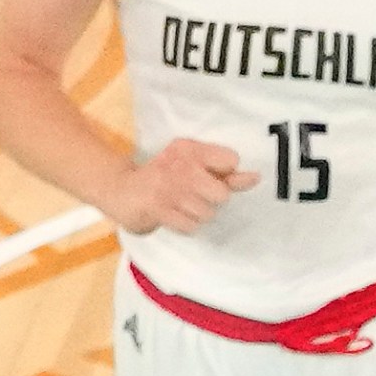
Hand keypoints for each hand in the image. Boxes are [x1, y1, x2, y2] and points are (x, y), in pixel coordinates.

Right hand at [116, 134, 247, 238]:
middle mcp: (181, 164)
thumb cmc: (164, 178)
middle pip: (223, 194)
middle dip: (211, 201)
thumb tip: (255, 178)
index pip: (230, 160)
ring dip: (196, 215)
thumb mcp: (193, 166)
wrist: (120, 189)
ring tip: (180, 206)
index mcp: (190, 149)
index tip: (210, 177)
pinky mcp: (157, 208)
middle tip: (194, 196)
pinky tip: (173, 216)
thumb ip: (225, 174)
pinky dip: (185, 225)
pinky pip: (190, 226)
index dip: (226, 176)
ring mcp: (168, 188)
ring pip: (207, 213)